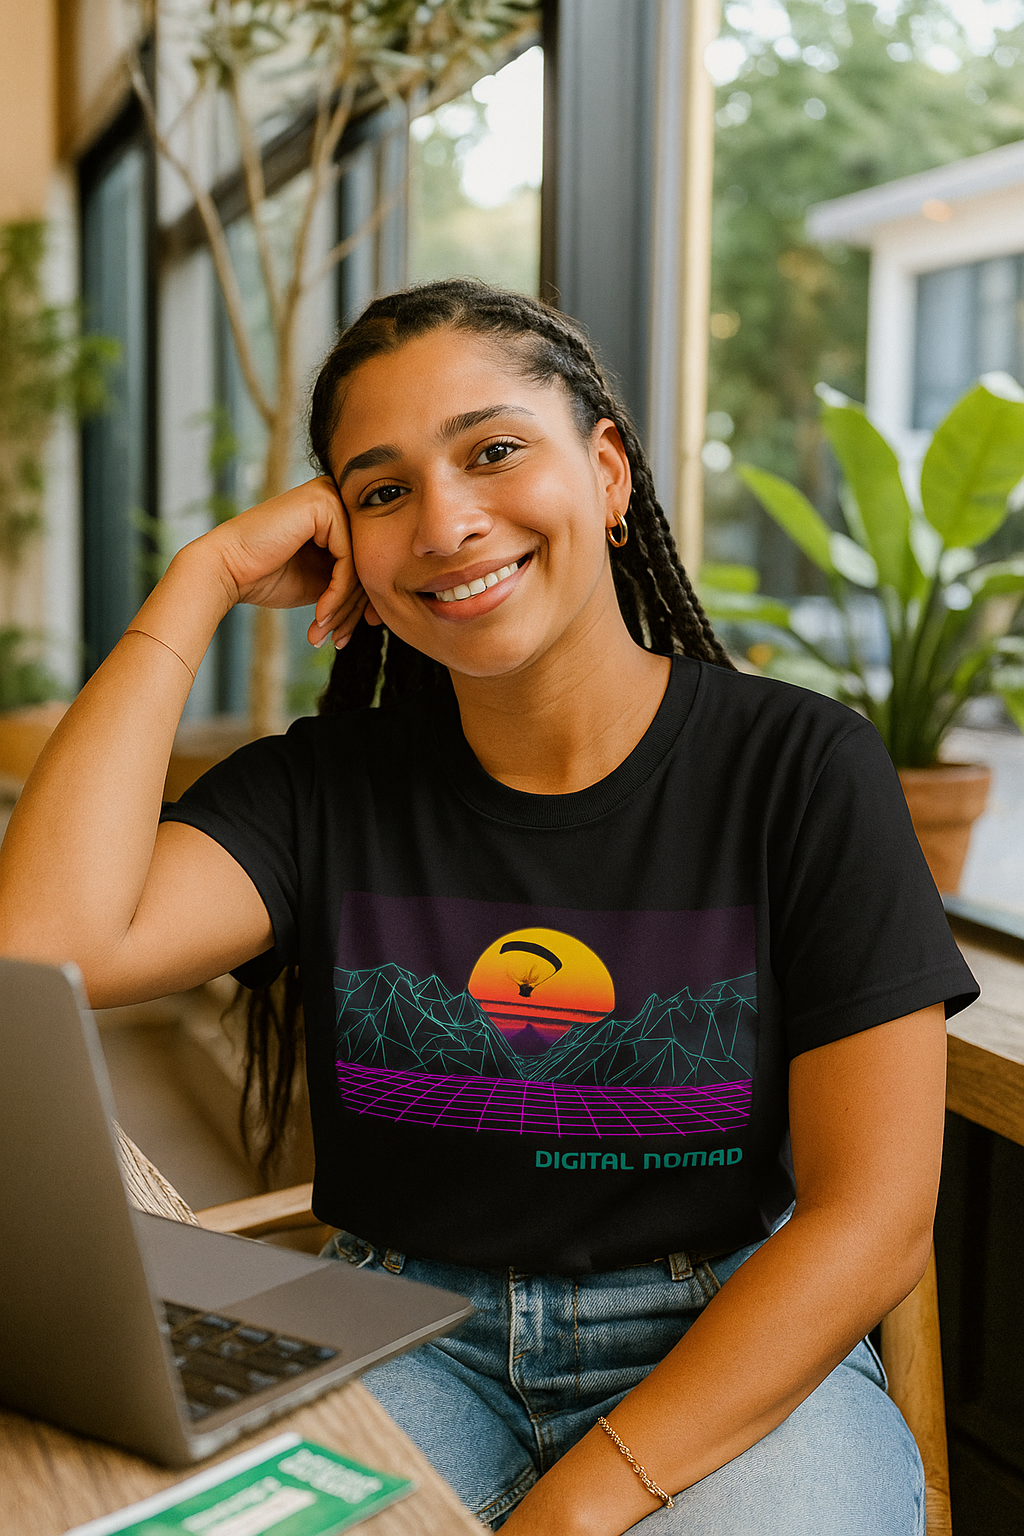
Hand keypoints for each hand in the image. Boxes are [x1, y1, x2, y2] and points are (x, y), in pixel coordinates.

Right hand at [204, 477, 381, 649]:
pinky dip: (336, 595)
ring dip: (343, 608)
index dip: (361, 602)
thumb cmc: (266, 577)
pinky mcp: (324, 505)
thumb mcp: (319, 582)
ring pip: (360, 564)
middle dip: (353, 609)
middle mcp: (337, 498)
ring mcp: (331, 496)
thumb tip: (384, 604)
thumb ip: (349, 583)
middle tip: (338, 640)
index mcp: (337, 512)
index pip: (364, 561)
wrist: (224, 571)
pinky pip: (348, 561)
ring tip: (325, 633)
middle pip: (365, 561)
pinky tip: (320, 616)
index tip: (351, 633)